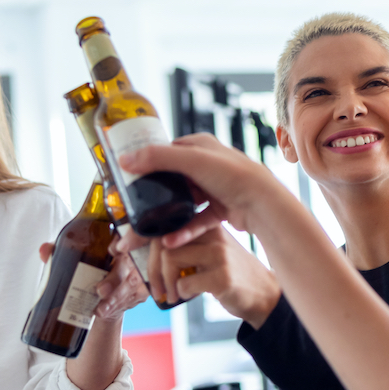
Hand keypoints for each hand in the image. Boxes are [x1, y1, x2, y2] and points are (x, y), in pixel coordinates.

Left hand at [38, 242, 148, 321]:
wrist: (104, 292)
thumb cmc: (93, 267)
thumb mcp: (77, 257)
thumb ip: (61, 252)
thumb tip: (44, 250)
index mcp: (119, 242)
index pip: (127, 237)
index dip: (124, 241)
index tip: (112, 249)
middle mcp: (132, 258)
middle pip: (131, 265)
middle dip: (115, 279)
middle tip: (100, 290)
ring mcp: (138, 276)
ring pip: (132, 286)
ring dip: (116, 299)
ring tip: (100, 309)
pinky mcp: (139, 294)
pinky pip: (132, 300)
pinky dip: (116, 308)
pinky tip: (104, 313)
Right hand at [117, 133, 287, 247]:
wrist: (263, 204)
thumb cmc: (233, 175)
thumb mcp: (192, 160)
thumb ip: (157, 158)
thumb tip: (125, 161)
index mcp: (200, 146)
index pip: (166, 152)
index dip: (147, 164)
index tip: (128, 180)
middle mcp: (207, 165)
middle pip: (172, 181)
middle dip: (154, 197)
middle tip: (135, 211)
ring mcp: (214, 188)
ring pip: (183, 203)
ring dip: (168, 218)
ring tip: (150, 233)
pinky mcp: (221, 209)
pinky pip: (196, 221)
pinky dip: (185, 232)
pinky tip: (170, 243)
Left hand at [149, 225, 280, 328]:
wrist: (264, 295)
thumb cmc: (233, 274)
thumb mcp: (213, 251)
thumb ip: (188, 245)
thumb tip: (149, 251)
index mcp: (208, 225)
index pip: (167, 224)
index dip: (141, 237)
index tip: (125, 249)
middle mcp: (214, 235)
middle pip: (164, 242)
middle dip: (152, 269)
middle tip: (156, 288)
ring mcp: (220, 255)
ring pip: (170, 260)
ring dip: (165, 283)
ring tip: (171, 294)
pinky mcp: (223, 277)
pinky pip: (185, 284)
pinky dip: (180, 293)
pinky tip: (188, 296)